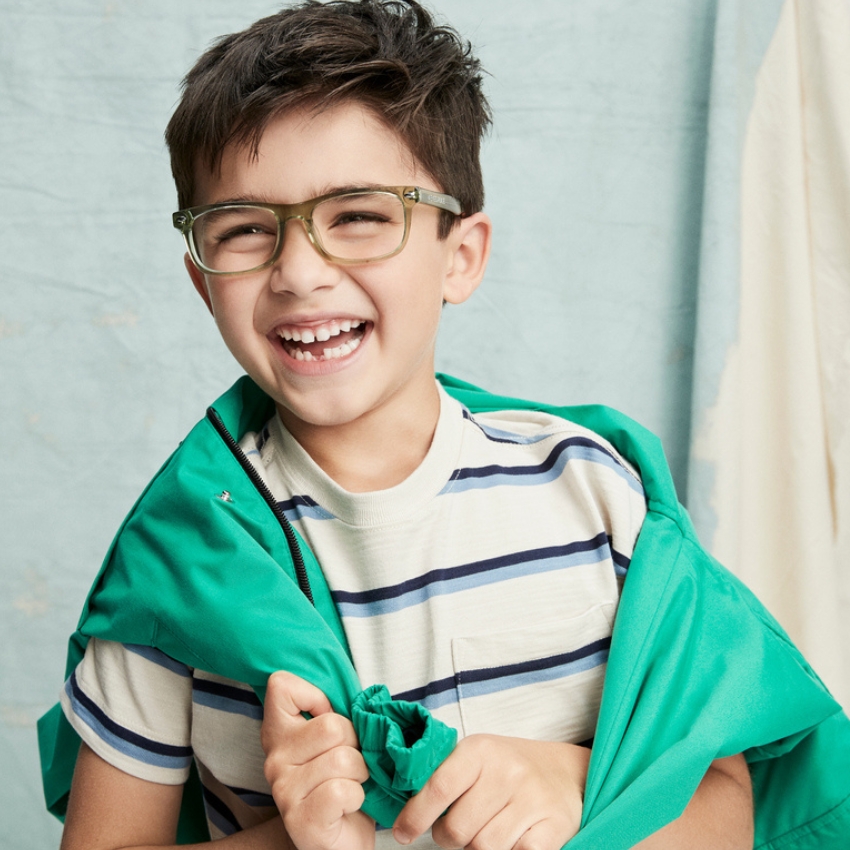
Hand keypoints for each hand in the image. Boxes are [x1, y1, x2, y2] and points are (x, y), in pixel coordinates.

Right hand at [261, 671, 374, 849]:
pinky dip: (357, 797)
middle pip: (331, 725)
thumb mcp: (338, 738)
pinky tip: (348, 804)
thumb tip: (357, 692)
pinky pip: (342, 791)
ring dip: (360, 772)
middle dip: (355, 743)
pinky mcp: (300, 819)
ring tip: (351, 783)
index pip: (281, 686)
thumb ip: (336, 710)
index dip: (315, 694)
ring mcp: (284, 790)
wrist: (343, 838)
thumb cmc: (344, 779)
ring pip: (342, 759)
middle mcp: (274, 759)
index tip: (328, 716)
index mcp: (279, 732)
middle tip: (351, 762)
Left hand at [393, 734, 589, 849]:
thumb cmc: (509, 767)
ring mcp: (532, 799)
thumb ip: (445, 777)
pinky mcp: (554, 826)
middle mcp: (507, 771)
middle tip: (454, 830)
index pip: (438, 788)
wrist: (565, 771)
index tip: (403, 832)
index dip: (415, 816)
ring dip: (476, 848)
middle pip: (458, 829)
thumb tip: (405, 812)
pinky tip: (510, 839)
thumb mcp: (477, 757)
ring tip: (482, 831)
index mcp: (481, 750)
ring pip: (483, 848)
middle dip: (448, 837)